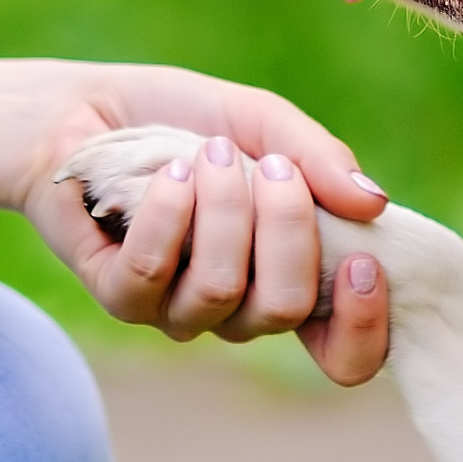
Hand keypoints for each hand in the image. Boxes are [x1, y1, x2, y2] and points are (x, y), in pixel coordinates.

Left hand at [16, 64, 393, 385]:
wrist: (87, 107)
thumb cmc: (185, 119)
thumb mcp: (262, 122)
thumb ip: (319, 158)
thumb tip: (375, 204)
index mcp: (287, 277)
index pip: (342, 354)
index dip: (363, 327)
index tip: (364, 261)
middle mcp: (238, 308)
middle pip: (285, 309)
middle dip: (288, 227)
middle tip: (270, 167)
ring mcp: (176, 310)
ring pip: (220, 290)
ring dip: (224, 209)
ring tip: (208, 152)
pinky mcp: (120, 296)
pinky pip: (153, 273)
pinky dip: (169, 212)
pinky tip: (171, 171)